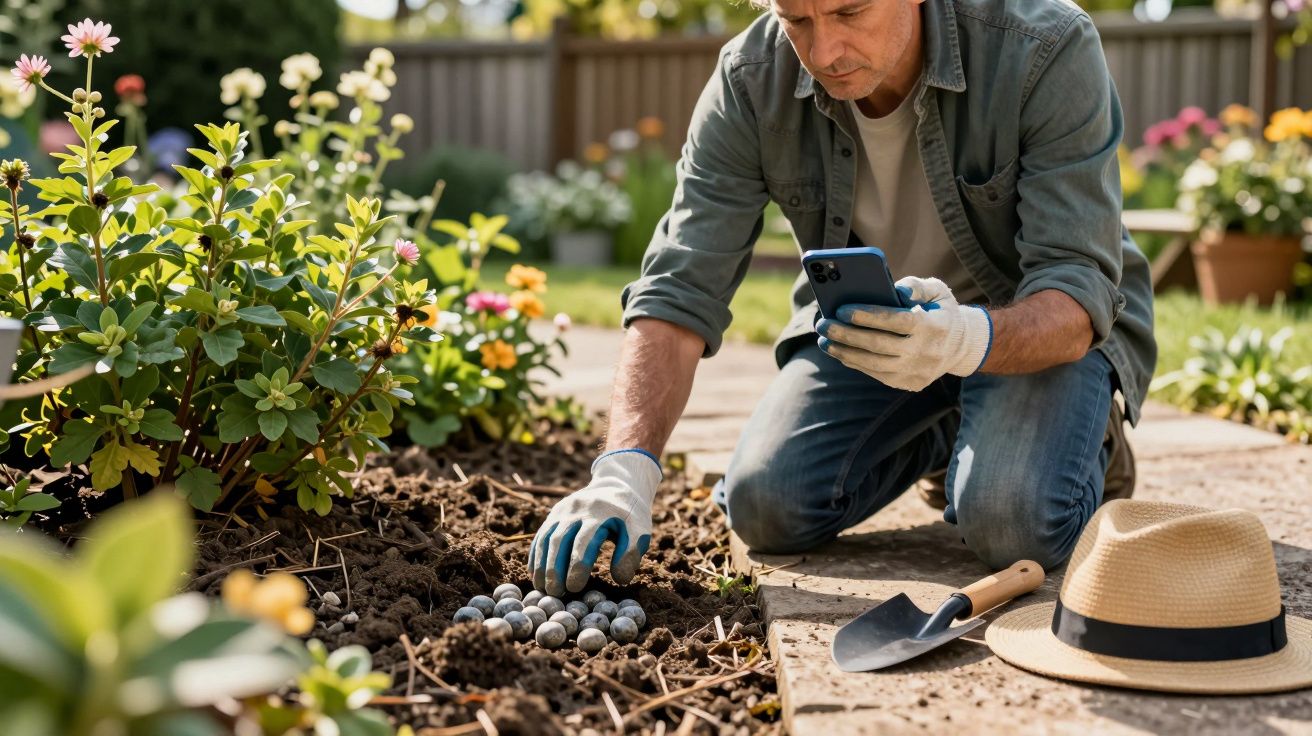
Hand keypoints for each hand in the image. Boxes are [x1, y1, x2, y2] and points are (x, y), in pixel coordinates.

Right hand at [529, 449, 661, 595]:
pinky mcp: (554, 513)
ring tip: (542, 589)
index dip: (577, 566)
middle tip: (554, 594)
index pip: (584, 542)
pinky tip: (535, 575)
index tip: (574, 588)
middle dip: (554, 569)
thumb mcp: (640, 530)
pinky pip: (540, 535)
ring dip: (541, 565)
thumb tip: (620, 579)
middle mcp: (576, 509)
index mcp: (598, 512)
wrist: (617, 484)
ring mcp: (562, 510)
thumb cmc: (630, 514)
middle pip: (559, 540)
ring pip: (545, 538)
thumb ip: (631, 553)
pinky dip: (535, 555)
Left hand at [817, 276, 992, 391]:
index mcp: (934, 326)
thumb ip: (916, 286)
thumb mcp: (937, 290)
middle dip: (846, 334)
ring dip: (844, 352)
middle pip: (879, 345)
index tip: (841, 309)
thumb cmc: (940, 311)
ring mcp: (917, 372)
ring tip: (824, 340)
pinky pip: (876, 374)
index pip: (897, 321)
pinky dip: (855, 362)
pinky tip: (839, 351)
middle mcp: (926, 352)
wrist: (961, 347)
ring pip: (874, 364)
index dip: (868, 316)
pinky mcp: (908, 384)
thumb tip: (896, 290)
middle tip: (822, 324)